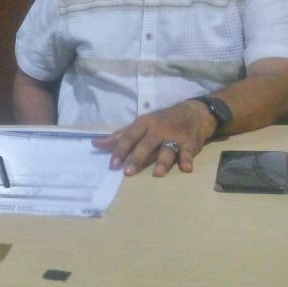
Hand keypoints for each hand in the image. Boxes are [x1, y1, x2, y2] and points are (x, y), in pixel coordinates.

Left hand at [92, 101, 214, 176]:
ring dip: (163, 161)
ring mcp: (174, 136)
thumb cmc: (160, 122)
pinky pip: (188, 152)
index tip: (113, 164)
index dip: (120, 150)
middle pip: (146, 145)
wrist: (192, 113)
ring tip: (157, 174)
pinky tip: (187, 168)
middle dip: (137, 158)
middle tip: (128, 172)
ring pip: (167, 149)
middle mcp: (158, 130)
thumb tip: (95, 144)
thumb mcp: (139, 125)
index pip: (129, 137)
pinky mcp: (190, 143)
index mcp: (143, 124)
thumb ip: (119, 136)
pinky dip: (188, 159)